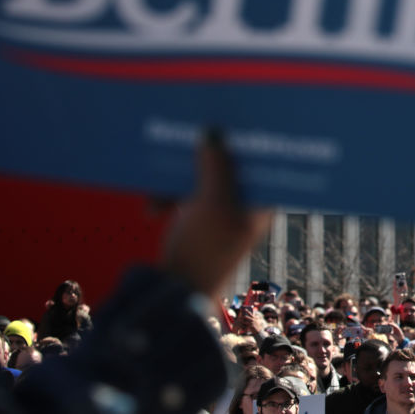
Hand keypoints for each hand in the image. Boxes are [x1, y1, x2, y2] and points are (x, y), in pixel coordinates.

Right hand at [162, 130, 273, 301]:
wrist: (171, 298)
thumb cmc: (201, 252)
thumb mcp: (211, 204)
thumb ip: (215, 166)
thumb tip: (213, 132)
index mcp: (262, 203)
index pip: (262, 161)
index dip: (247, 139)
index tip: (232, 116)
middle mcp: (248, 206)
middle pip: (230, 164)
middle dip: (203, 155)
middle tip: (186, 134)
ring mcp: (223, 213)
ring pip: (203, 177)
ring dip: (177, 180)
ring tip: (157, 193)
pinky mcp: (199, 220)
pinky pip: (186, 194)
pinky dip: (169, 196)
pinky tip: (152, 208)